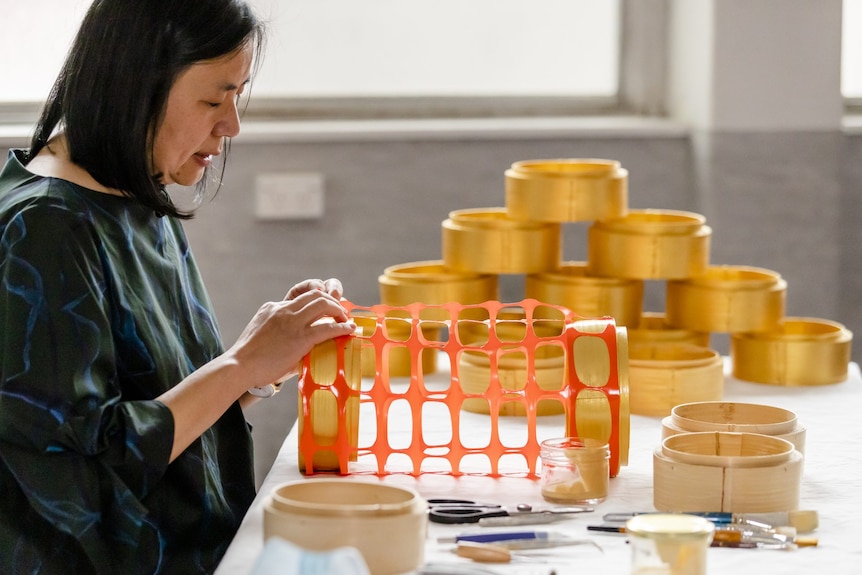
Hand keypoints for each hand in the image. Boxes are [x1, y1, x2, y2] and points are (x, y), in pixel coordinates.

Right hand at [227, 280, 354, 389]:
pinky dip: (342, 327)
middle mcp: (284, 309)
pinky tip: (348, 330)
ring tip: (345, 320)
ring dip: (338, 310)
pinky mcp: (300, 338)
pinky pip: (328, 327)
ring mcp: (292, 322)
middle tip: (339, 312)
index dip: (317, 295)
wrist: (240, 366)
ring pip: (323, 304)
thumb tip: (298, 341)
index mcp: (273, 307)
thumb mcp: (262, 332)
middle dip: (332, 300)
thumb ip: (279, 330)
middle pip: (315, 294)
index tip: (326, 303)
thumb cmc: (249, 358)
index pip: (300, 293)